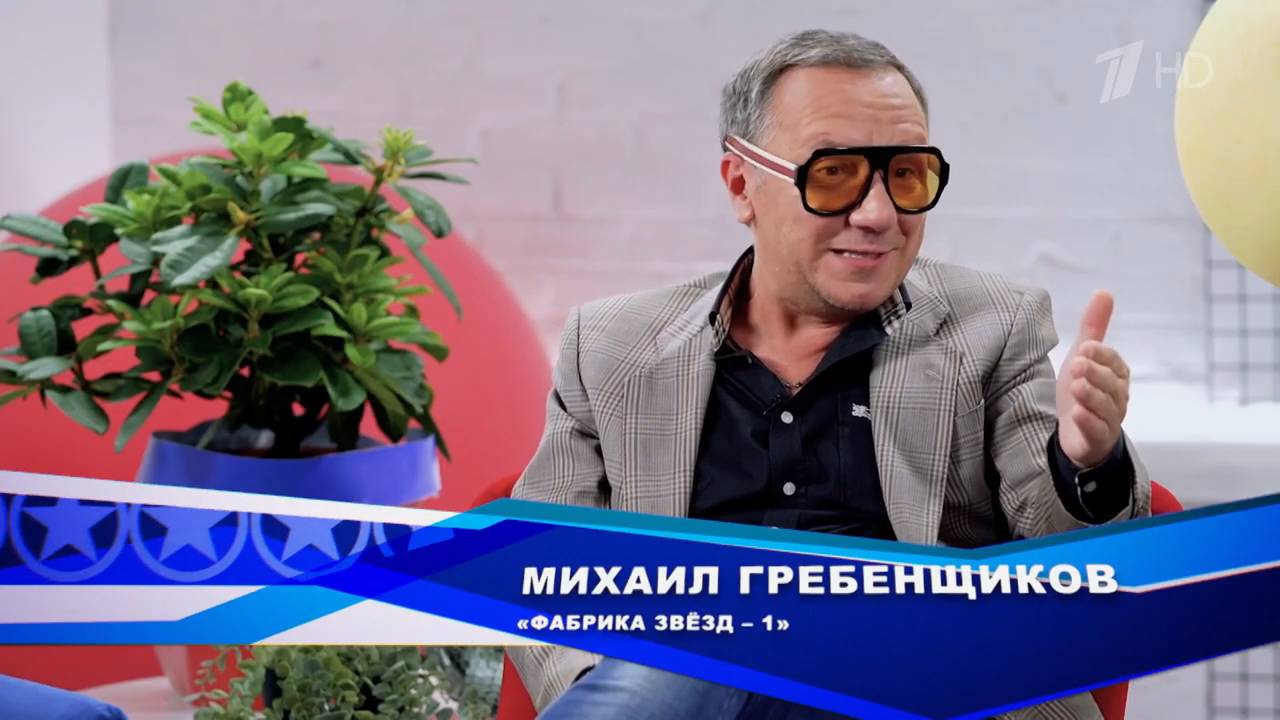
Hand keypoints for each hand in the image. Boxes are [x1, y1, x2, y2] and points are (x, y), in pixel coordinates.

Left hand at [1056, 291, 1130, 467]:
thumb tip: (1104, 292)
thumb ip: (1094, 327)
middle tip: (1077, 364)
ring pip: (1106, 408)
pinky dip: (1088, 422)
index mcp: (1116, 376)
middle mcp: (1118, 398)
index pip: (1115, 363)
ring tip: (1076, 386)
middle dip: (1095, 374)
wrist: (1075, 432)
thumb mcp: (1083, 356)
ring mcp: (1109, 420)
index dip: (1102, 355)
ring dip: (1091, 396)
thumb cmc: (1082, 390)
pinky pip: (1097, 432)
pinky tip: (1077, 414)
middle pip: (1112, 385)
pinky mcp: (1096, 440)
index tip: (1085, 347)